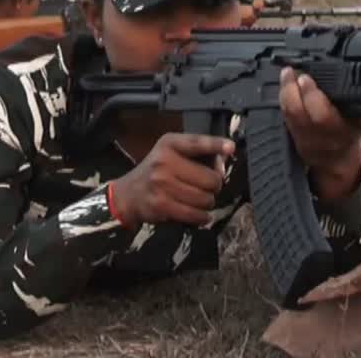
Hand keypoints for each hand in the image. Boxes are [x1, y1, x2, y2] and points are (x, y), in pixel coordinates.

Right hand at [112, 133, 234, 228]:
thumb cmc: (158, 170)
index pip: (197, 142)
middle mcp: (164, 161)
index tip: (230, 147)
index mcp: (169, 143)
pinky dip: (202, 217)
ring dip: (208, 202)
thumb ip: (198, 152)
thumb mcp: (172, 152)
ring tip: (202, 200)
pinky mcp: (161, 204)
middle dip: (215, 186)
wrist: (129, 193)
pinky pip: (194, 214)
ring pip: (205, 199)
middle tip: (209, 187)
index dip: (215, 144)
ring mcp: (161, 184)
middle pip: (210, 179)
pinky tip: (200, 214)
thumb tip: (224, 160)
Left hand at [279, 67, 360, 201]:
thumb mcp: (360, 127)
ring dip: (285, 90)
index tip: (306, 78)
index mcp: (334, 133)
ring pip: (287, 112)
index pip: (321, 115)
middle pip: (297, 112)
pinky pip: (282, 113)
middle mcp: (315, 134)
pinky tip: (284, 82)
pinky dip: (282, 96)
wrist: (333, 159)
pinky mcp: (290, 131)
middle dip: (292, 89)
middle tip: (291, 70)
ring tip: (286, 72)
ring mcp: (300, 133)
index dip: (312, 96)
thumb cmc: (347, 135)